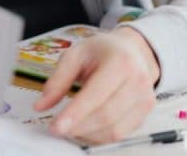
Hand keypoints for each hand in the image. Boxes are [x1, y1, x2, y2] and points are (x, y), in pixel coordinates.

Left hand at [33, 27, 159, 143]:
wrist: (132, 50)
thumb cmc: (102, 51)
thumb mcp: (75, 55)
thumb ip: (57, 79)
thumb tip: (41, 105)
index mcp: (120, 62)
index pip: (96, 94)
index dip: (75, 113)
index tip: (56, 126)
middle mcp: (137, 81)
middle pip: (106, 115)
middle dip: (78, 126)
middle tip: (57, 128)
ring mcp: (144, 99)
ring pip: (114, 129)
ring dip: (87, 134)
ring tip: (69, 128)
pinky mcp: (145, 112)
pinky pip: (121, 133)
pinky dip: (100, 136)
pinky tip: (85, 129)